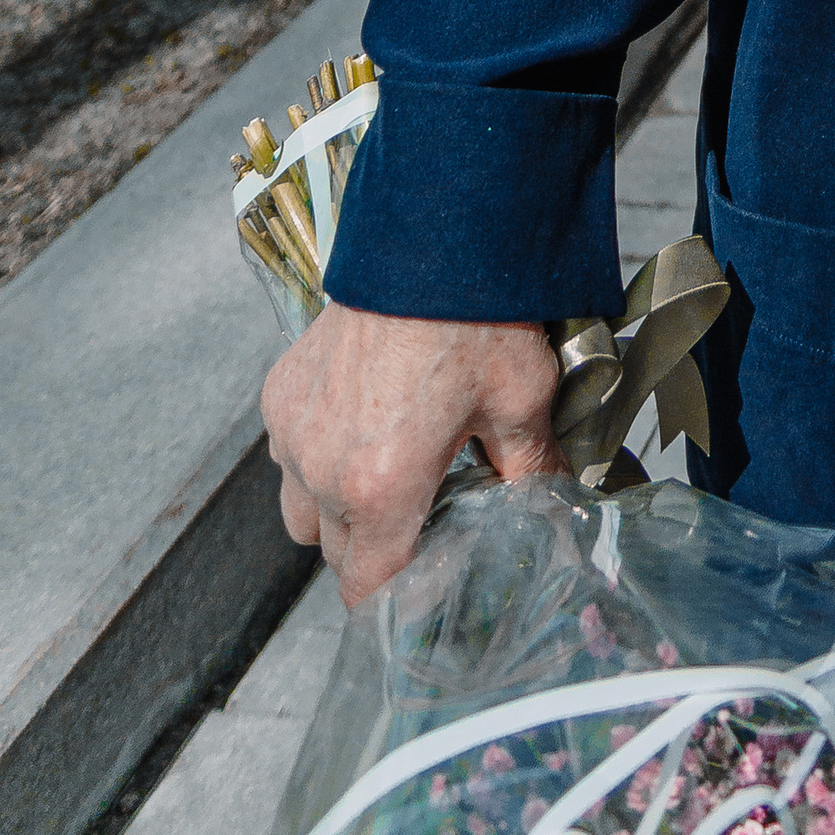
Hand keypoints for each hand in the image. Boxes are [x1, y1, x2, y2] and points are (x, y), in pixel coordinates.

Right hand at [263, 301, 562, 603]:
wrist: (429, 232)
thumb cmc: (478, 318)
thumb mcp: (522, 400)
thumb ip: (530, 468)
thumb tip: (553, 507)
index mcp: (379, 489)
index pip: (368, 587)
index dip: (397, 602)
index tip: (425, 591)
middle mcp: (322, 470)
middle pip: (335, 552)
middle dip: (376, 548)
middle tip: (426, 519)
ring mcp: (293, 430)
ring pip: (302, 508)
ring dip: (337, 507)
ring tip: (391, 470)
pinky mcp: (280, 391)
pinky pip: (290, 452)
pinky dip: (318, 452)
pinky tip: (366, 420)